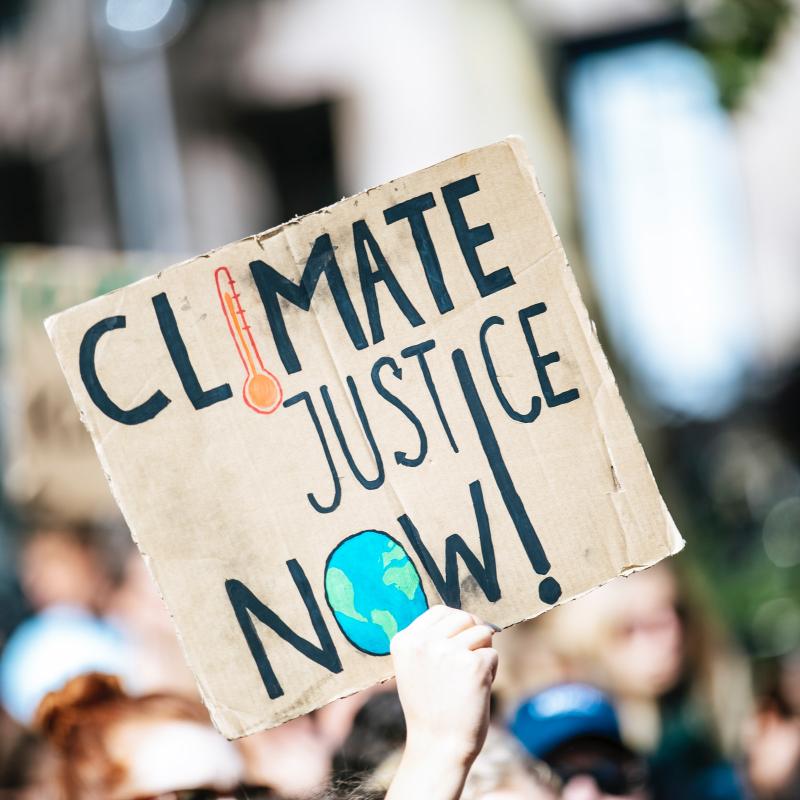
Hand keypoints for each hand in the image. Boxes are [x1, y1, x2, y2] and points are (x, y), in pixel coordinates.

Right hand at [386, 606, 498, 799]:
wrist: (438, 747)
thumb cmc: (431, 707)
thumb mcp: (415, 667)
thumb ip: (430, 640)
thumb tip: (467, 616)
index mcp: (405, 641)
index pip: (440, 612)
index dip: (456, 625)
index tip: (458, 646)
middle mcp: (424, 642)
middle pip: (464, 617)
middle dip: (473, 635)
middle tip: (468, 664)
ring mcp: (448, 652)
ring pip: (482, 632)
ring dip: (482, 653)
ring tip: (468, 680)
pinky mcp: (474, 665)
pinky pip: (492, 654)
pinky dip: (490, 672)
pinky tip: (476, 691)